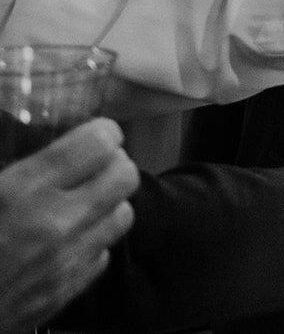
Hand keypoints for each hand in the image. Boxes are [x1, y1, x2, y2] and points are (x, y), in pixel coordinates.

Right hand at [0, 119, 137, 332]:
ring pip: (124, 214)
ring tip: (87, 200)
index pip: (98, 144)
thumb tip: (46, 150)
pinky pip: (103, 253)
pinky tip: (71, 238)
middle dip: (114, 164)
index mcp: (21, 190)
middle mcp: (54, 223)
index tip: (95, 135)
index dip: (102, 133)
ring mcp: (64, 261)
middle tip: (95, 166)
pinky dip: (93, 240)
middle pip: (124, 176)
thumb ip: (16, 168)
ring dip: (109, 202)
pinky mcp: (64, 292)